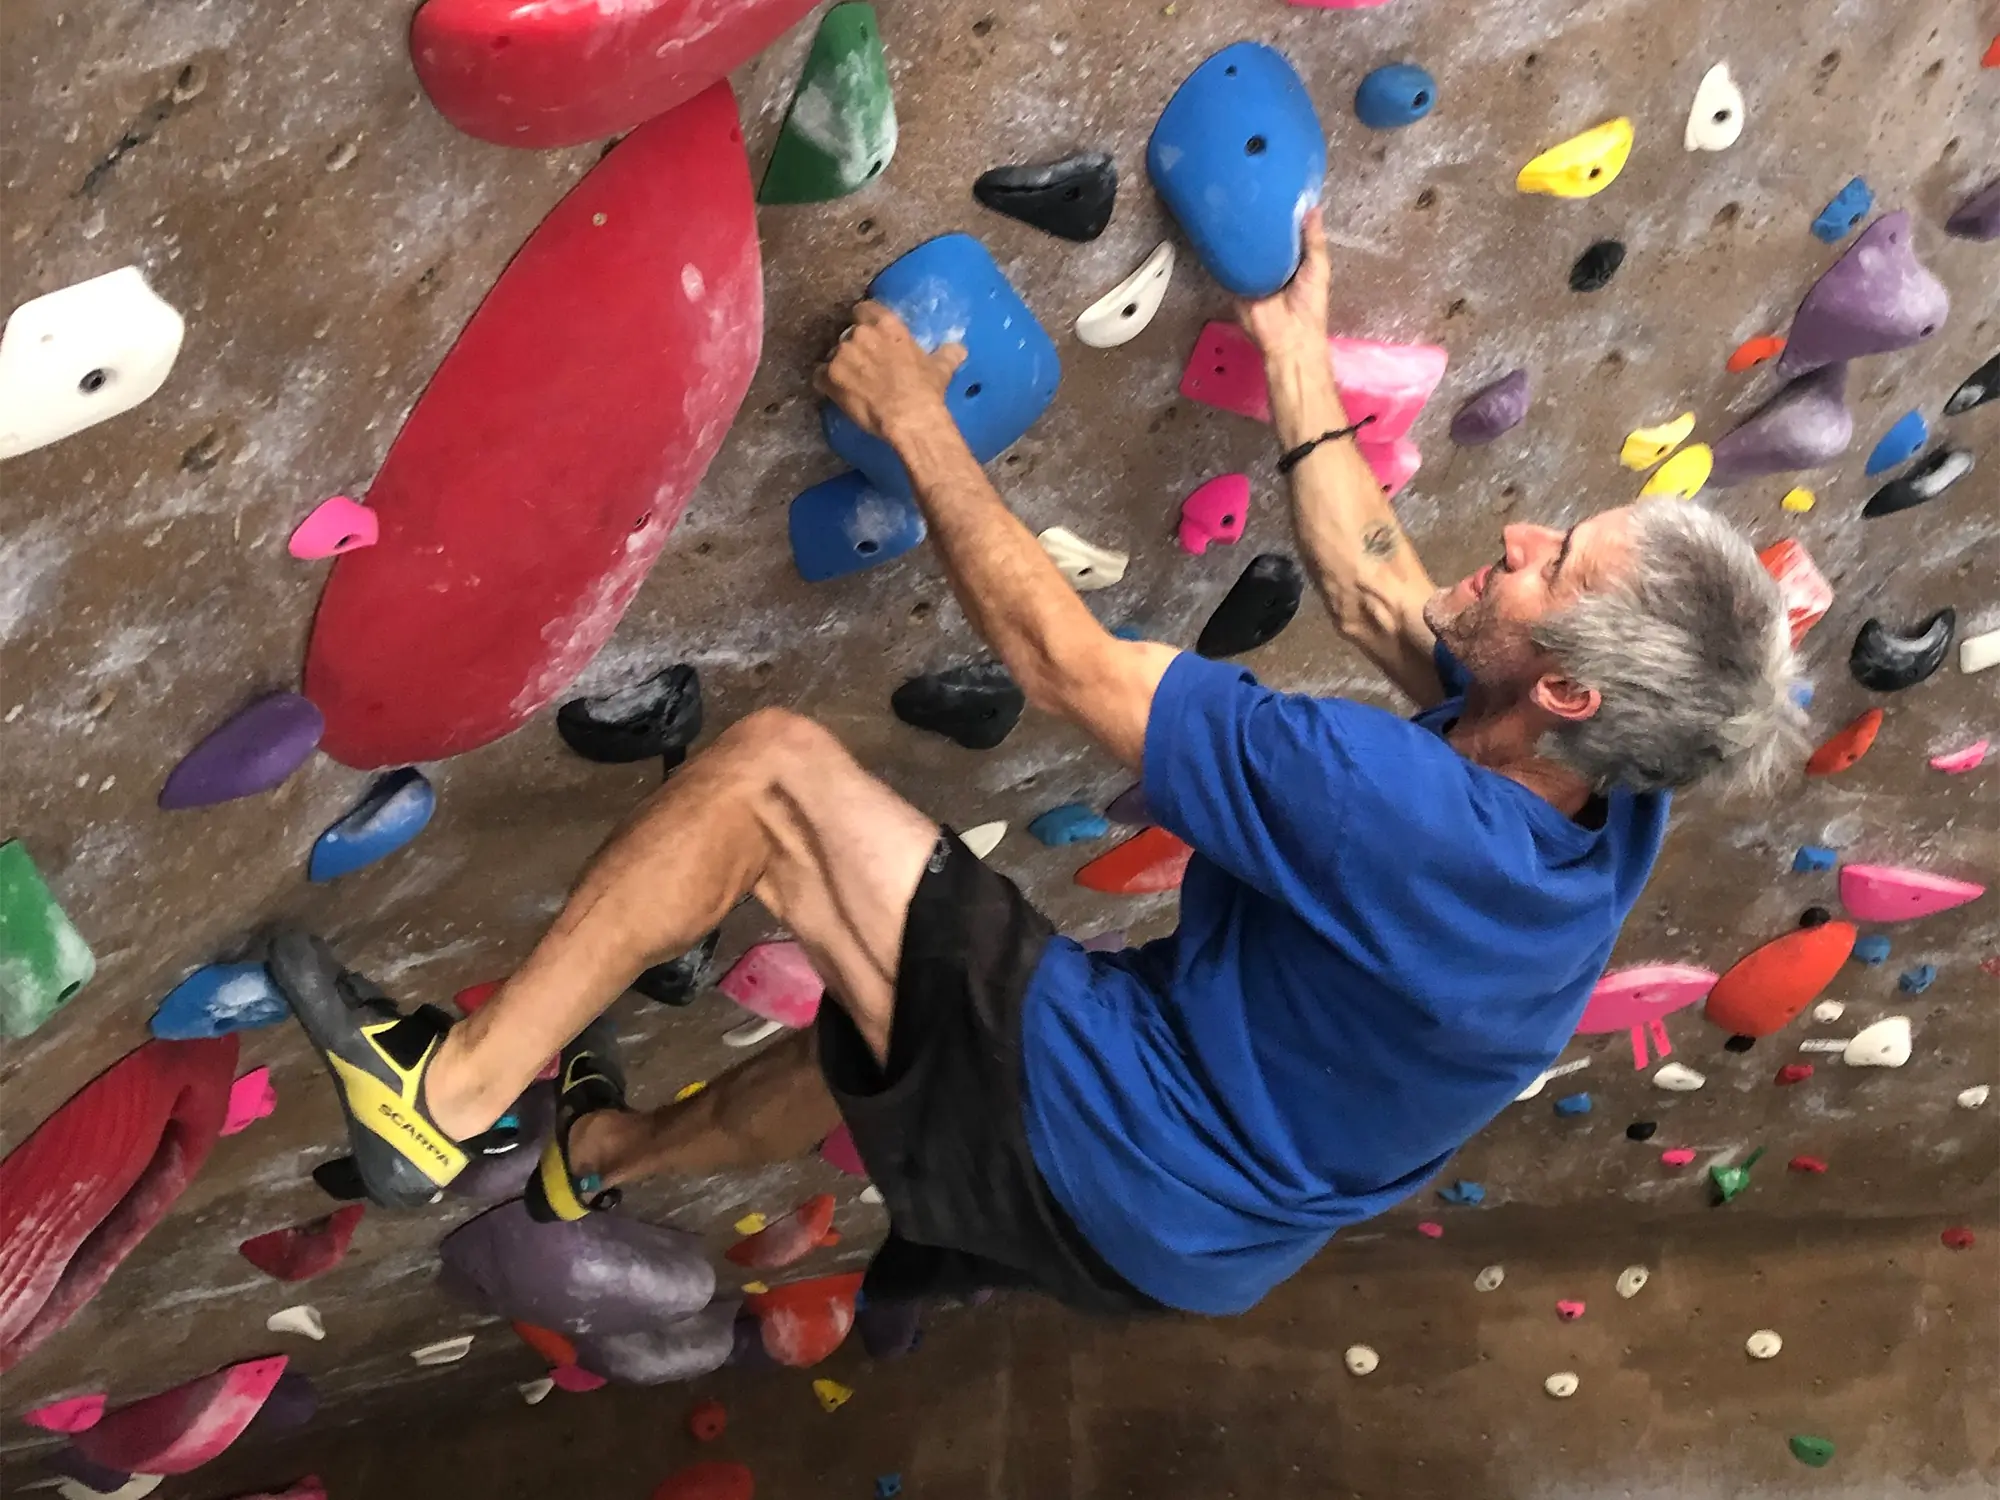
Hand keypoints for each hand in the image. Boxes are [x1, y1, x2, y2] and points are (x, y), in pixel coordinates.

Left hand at [814, 301, 966, 441]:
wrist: (909, 418)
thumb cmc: (926, 391)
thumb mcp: (941, 368)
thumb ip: (946, 354)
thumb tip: (959, 349)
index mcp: (886, 324)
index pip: (864, 309)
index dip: (863, 322)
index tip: (867, 335)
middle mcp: (860, 334)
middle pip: (847, 335)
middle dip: (853, 349)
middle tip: (864, 367)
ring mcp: (842, 354)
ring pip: (832, 355)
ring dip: (839, 366)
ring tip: (852, 384)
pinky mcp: (829, 376)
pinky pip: (818, 376)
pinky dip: (825, 383)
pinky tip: (836, 393)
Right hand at [1235, 206, 1330, 365]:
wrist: (1289, 337)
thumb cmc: (1309, 304)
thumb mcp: (1318, 267)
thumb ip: (1314, 240)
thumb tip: (1313, 207)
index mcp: (1292, 260)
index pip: (1285, 233)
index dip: (1282, 215)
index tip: (1277, 190)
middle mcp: (1271, 264)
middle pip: (1262, 238)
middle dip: (1259, 220)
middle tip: (1251, 191)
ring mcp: (1252, 273)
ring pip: (1245, 249)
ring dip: (1241, 233)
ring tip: (1235, 203)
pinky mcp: (1236, 282)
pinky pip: (1230, 264)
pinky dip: (1227, 251)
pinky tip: (1222, 229)